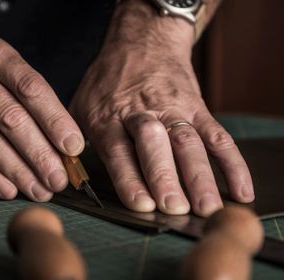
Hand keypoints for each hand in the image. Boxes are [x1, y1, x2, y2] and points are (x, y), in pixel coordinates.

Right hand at [0, 33, 84, 200]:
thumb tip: (61, 144)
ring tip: (37, 189)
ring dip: (16, 170)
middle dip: (39, 153)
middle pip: (9, 117)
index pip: (30, 87)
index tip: (73, 148)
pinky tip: (7, 189)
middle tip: (58, 180)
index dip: (55, 119)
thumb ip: (25, 97)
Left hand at [69, 2, 253, 216]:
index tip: (141, 204)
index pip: (118, 149)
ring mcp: (173, 110)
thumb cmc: (106, 84)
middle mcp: (141, 113)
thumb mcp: (79, 106)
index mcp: (107, 116)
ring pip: (188, 143)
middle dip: (164, 176)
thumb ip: (75, 141)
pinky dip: (232, 164)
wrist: (142, 43)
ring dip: (199, 176)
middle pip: (154, 145)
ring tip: (206, 208)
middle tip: (173, 207)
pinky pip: (218, 137)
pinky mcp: (198, 109)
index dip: (130, 177)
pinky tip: (238, 190)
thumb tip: (69, 180)